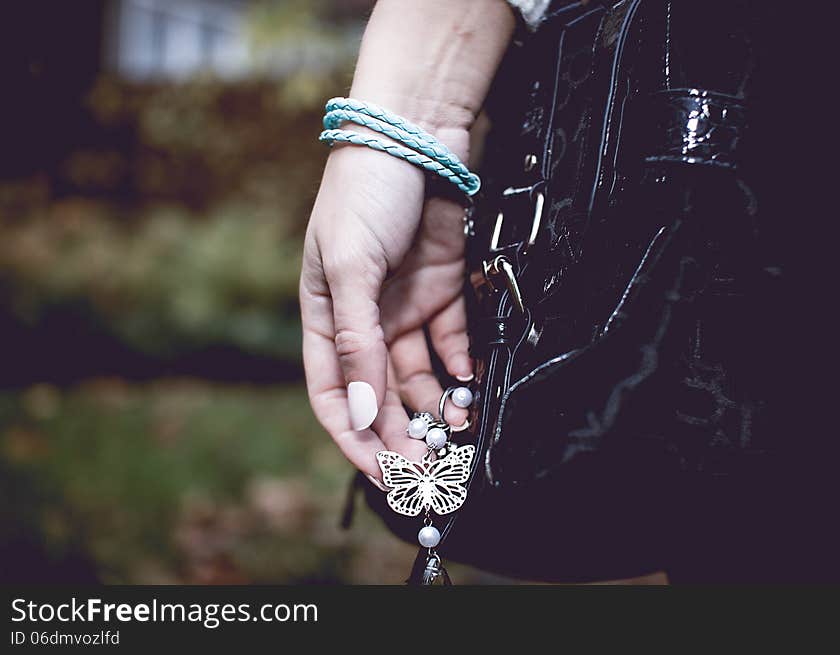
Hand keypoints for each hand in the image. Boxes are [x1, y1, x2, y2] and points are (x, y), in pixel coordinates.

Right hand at [300, 130, 471, 479]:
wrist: (415, 136)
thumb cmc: (365, 193)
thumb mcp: (351, 266)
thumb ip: (357, 340)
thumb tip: (361, 413)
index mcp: (325, 316)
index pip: (333, 393)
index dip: (354, 436)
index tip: (383, 474)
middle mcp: (364, 320)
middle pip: (381, 393)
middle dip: (402, 431)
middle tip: (431, 466)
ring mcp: (404, 307)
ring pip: (420, 374)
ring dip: (436, 403)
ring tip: (458, 427)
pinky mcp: (442, 291)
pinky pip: (452, 342)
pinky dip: (462, 365)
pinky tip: (471, 382)